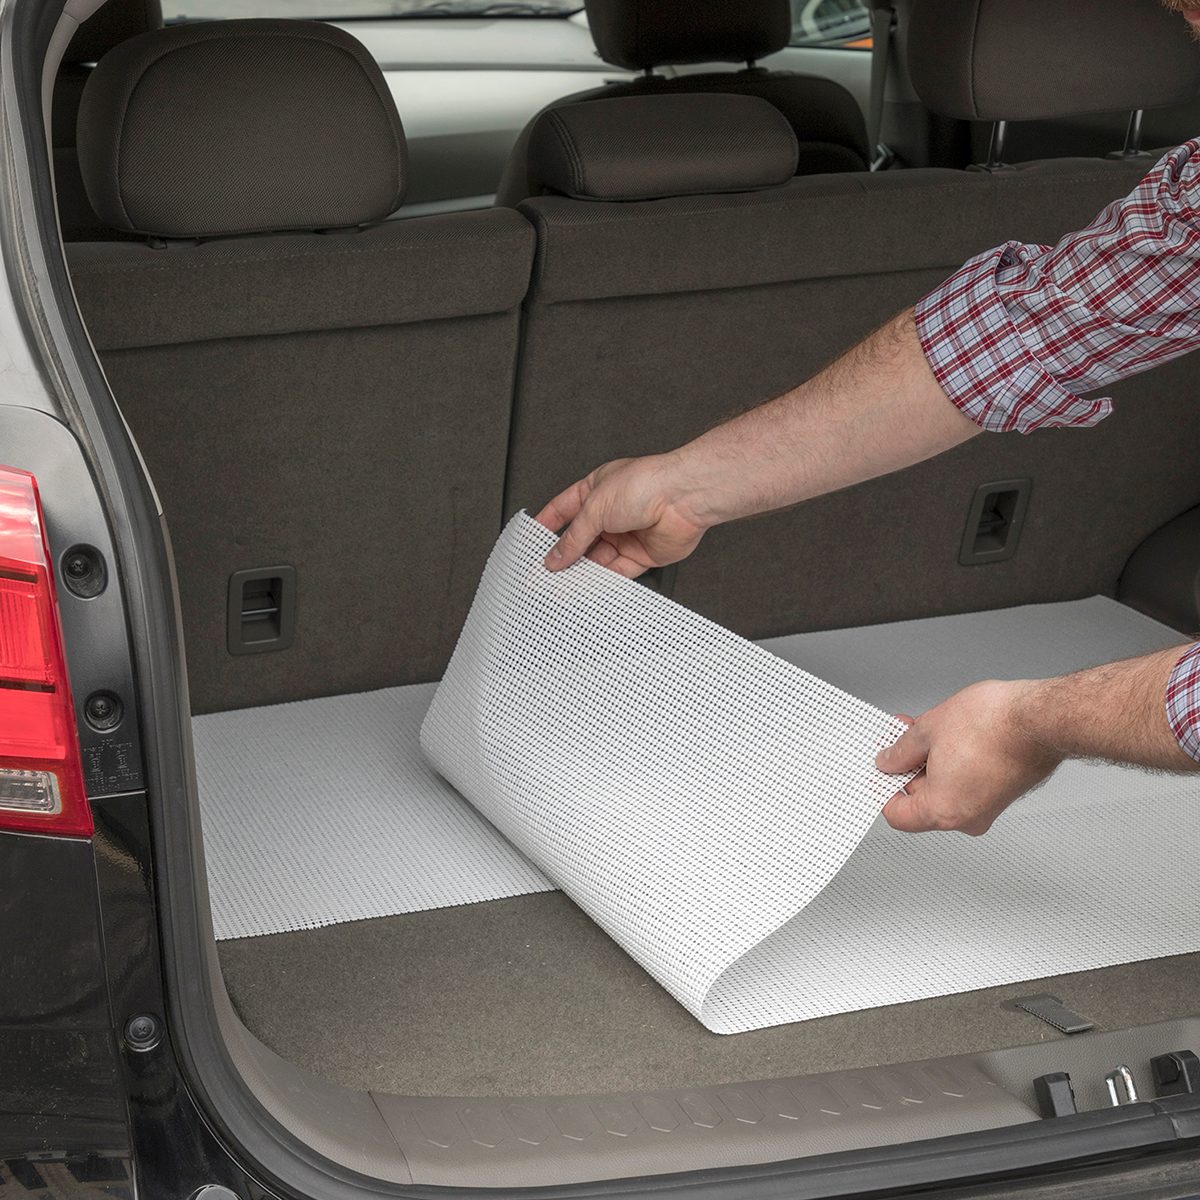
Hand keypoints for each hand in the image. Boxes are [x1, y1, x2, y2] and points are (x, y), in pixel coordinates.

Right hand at [534, 454, 710, 576]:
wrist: (684, 498)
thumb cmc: (646, 484)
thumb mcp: (595, 507)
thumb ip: (574, 536)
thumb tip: (556, 556)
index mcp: (598, 489)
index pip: (565, 509)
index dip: (548, 524)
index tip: (532, 541)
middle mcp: (612, 512)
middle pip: (581, 538)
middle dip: (564, 554)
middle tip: (545, 570)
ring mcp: (627, 533)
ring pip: (598, 558)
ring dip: (581, 571)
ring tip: (562, 583)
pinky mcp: (643, 554)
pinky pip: (617, 571)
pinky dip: (603, 580)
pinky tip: (587, 586)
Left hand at [875, 680, 1062, 834]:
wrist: (1043, 719)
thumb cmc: (995, 725)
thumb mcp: (928, 730)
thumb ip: (901, 751)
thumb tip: (889, 761)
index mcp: (943, 811)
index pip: (897, 814)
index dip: (883, 788)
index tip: (881, 769)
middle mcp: (967, 818)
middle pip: (921, 800)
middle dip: (909, 766)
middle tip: (902, 736)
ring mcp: (988, 807)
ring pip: (945, 789)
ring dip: (932, 761)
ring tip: (929, 729)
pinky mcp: (1003, 794)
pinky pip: (966, 784)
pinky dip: (955, 764)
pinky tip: (952, 736)